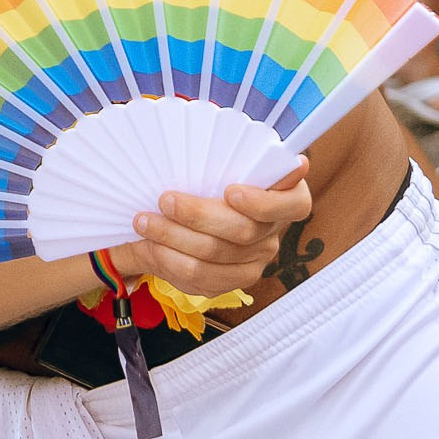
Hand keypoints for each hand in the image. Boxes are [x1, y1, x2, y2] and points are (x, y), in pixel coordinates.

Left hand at [116, 163, 311, 295]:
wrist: (183, 218)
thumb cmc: (206, 180)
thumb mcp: (216, 163)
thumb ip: (228, 157)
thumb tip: (261, 156)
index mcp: (284, 199)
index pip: (295, 204)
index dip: (265, 201)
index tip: (231, 191)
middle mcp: (272, 234)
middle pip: (242, 231)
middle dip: (197, 215)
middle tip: (165, 199)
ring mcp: (254, 262)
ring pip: (213, 256)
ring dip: (172, 237)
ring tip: (143, 221)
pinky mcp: (230, 282)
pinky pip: (199, 277)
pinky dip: (169, 259)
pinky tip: (149, 244)